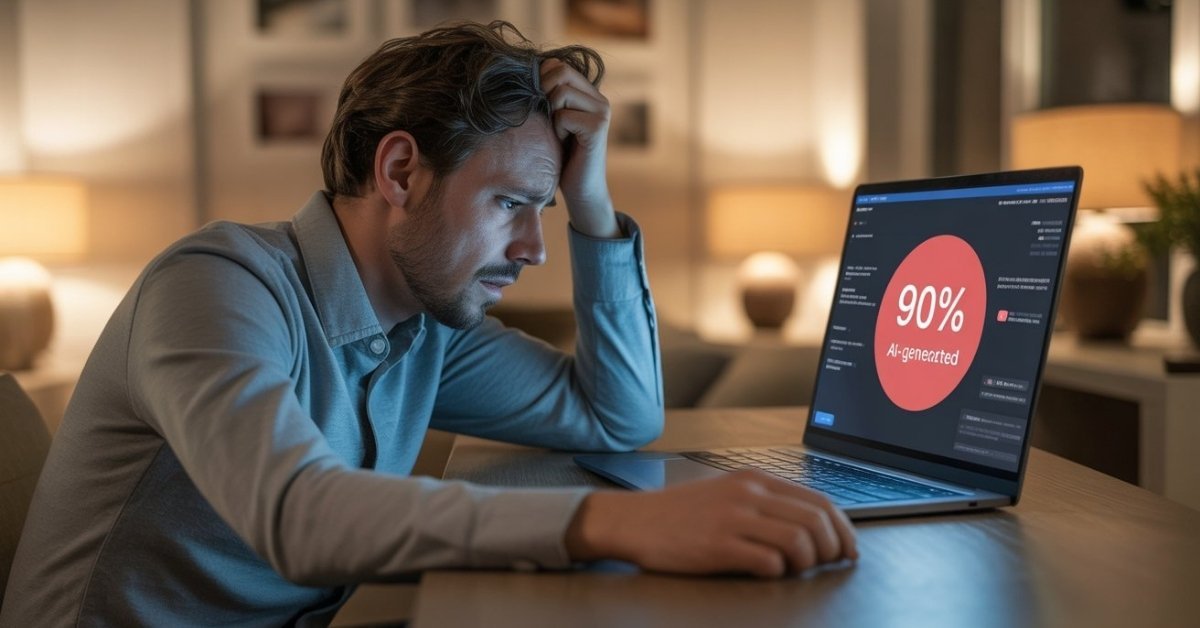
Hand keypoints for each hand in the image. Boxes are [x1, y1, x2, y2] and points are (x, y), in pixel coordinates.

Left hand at [540, 58, 619, 238]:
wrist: (580, 190)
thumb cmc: (561, 157)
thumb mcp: (552, 121)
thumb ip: (547, 97)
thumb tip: (521, 73)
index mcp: (589, 93)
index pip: (557, 64)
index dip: (540, 79)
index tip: (539, 104)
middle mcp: (599, 98)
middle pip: (560, 71)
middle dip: (544, 93)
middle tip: (547, 118)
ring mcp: (601, 111)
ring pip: (560, 92)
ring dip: (551, 115)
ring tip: (559, 133)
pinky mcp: (598, 126)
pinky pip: (564, 115)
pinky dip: (558, 130)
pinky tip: (565, 143)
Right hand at [565, 470, 858, 576]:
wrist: (633, 521)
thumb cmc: (680, 514)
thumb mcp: (727, 494)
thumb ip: (765, 504)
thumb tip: (812, 528)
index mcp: (754, 480)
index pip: (818, 500)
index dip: (843, 528)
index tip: (847, 549)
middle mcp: (747, 494)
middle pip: (816, 520)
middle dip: (832, 548)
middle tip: (829, 565)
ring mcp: (733, 518)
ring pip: (798, 540)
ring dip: (807, 563)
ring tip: (796, 570)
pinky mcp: (718, 545)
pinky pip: (768, 561)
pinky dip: (777, 572)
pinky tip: (767, 573)